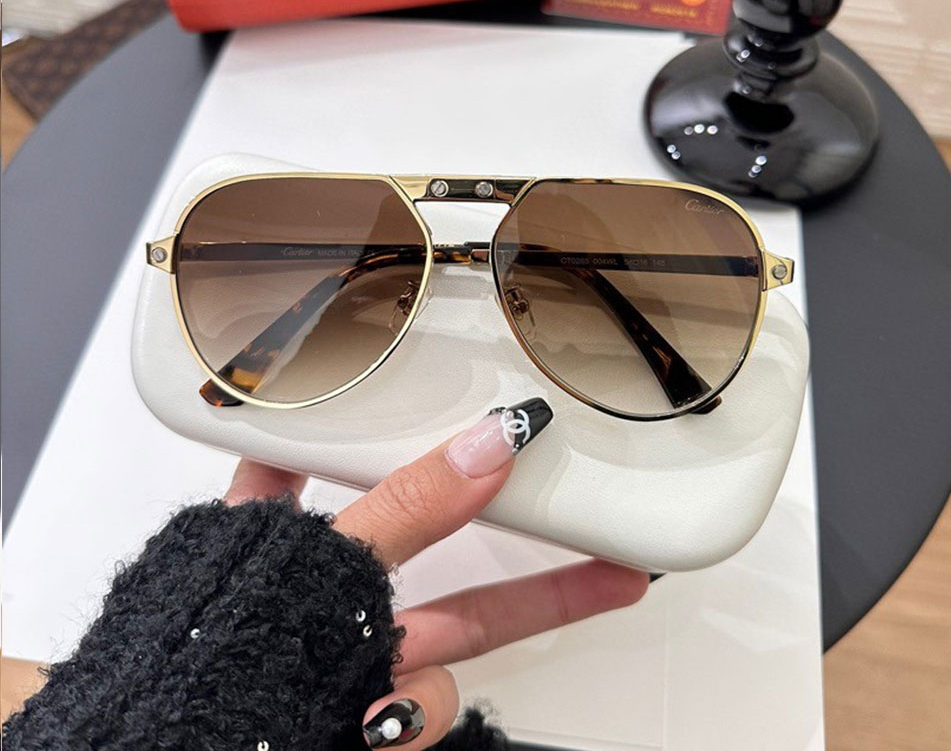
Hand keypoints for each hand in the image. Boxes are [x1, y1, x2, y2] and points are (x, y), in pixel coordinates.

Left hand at [224, 398, 647, 748]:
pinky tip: (382, 717)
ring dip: (514, 622)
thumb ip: (405, 505)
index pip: (335, 456)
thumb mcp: (318, 559)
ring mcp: (354, 652)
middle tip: (584, 514)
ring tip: (578, 591)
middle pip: (443, 543)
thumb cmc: (199, 662)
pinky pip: (427, 704)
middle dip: (520, 528)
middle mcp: (326, 586)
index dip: (386, 426)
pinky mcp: (373, 707)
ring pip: (458, 629)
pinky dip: (414, 714)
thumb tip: (485, 445)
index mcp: (285, 530)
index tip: (436, 400)